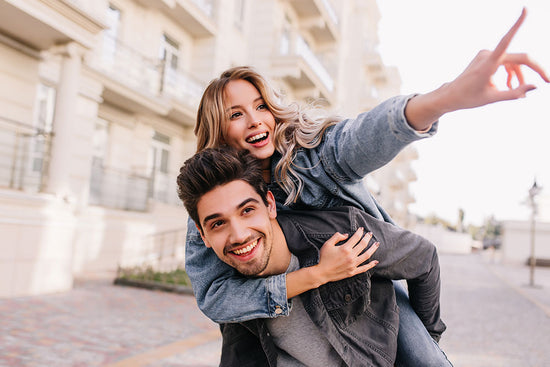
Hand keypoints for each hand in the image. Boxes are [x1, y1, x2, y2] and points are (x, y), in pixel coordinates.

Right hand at [314, 227, 378, 283]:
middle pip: (363, 245)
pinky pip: (364, 268)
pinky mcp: (353, 272)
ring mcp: (353, 265)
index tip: (362, 229)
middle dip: (367, 238)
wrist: (321, 272)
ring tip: (377, 244)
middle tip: (370, 234)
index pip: (356, 238)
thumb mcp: (327, 244)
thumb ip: (337, 237)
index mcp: (345, 248)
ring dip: (373, 249)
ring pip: (367, 255)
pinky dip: (371, 265)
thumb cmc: (323, 257)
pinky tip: (376, 261)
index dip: (360, 232)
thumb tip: (346, 235)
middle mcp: (351, 256)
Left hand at [405, 8, 548, 129]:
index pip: (506, 41)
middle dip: (534, 70)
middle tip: (548, 81)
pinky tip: (509, 85)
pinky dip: (510, 74)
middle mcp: (487, 55)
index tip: (525, 9)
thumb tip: (535, 87)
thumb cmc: (468, 99)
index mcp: (488, 64)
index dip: (517, 24)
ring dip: (519, 76)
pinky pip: (505, 63)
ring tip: (519, 91)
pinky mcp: (486, 56)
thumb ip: (514, 93)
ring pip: (512, 62)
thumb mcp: (492, 99)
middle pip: (519, 59)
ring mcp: (486, 54)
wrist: (450, 96)